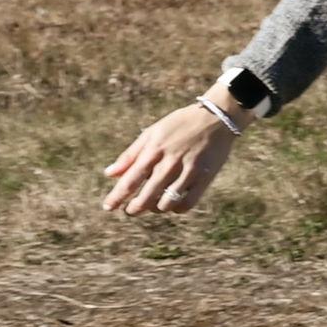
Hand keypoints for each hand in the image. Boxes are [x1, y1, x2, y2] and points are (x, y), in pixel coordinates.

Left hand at [104, 102, 238, 215]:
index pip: (131, 179)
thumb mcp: (153, 132)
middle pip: (147, 196)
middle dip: (134, 208)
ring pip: (166, 204)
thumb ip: (130, 154)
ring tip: (153, 204)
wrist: (218, 116)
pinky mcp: (206, 177)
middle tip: (131, 210)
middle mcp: (171, 161)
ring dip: (156, 208)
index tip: (108, 207)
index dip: (117, 196)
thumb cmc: (180, 124)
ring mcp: (190, 170)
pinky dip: (177, 208)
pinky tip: (173, 203)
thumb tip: (109, 174)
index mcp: (155, 149)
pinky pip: (187, 203)